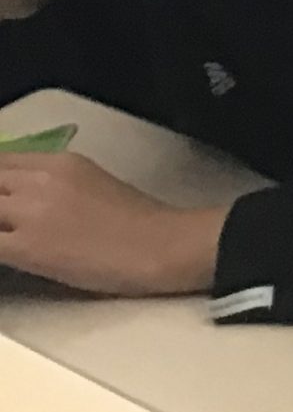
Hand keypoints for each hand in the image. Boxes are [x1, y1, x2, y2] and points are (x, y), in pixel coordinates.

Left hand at [0, 152, 224, 295]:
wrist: (159, 245)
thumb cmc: (135, 221)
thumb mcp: (90, 182)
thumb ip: (50, 183)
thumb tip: (17, 197)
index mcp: (58, 161)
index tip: (2, 195)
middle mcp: (39, 179)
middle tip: (4, 219)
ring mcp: (30, 212)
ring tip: (8, 233)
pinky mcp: (25, 247)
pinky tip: (6, 249)